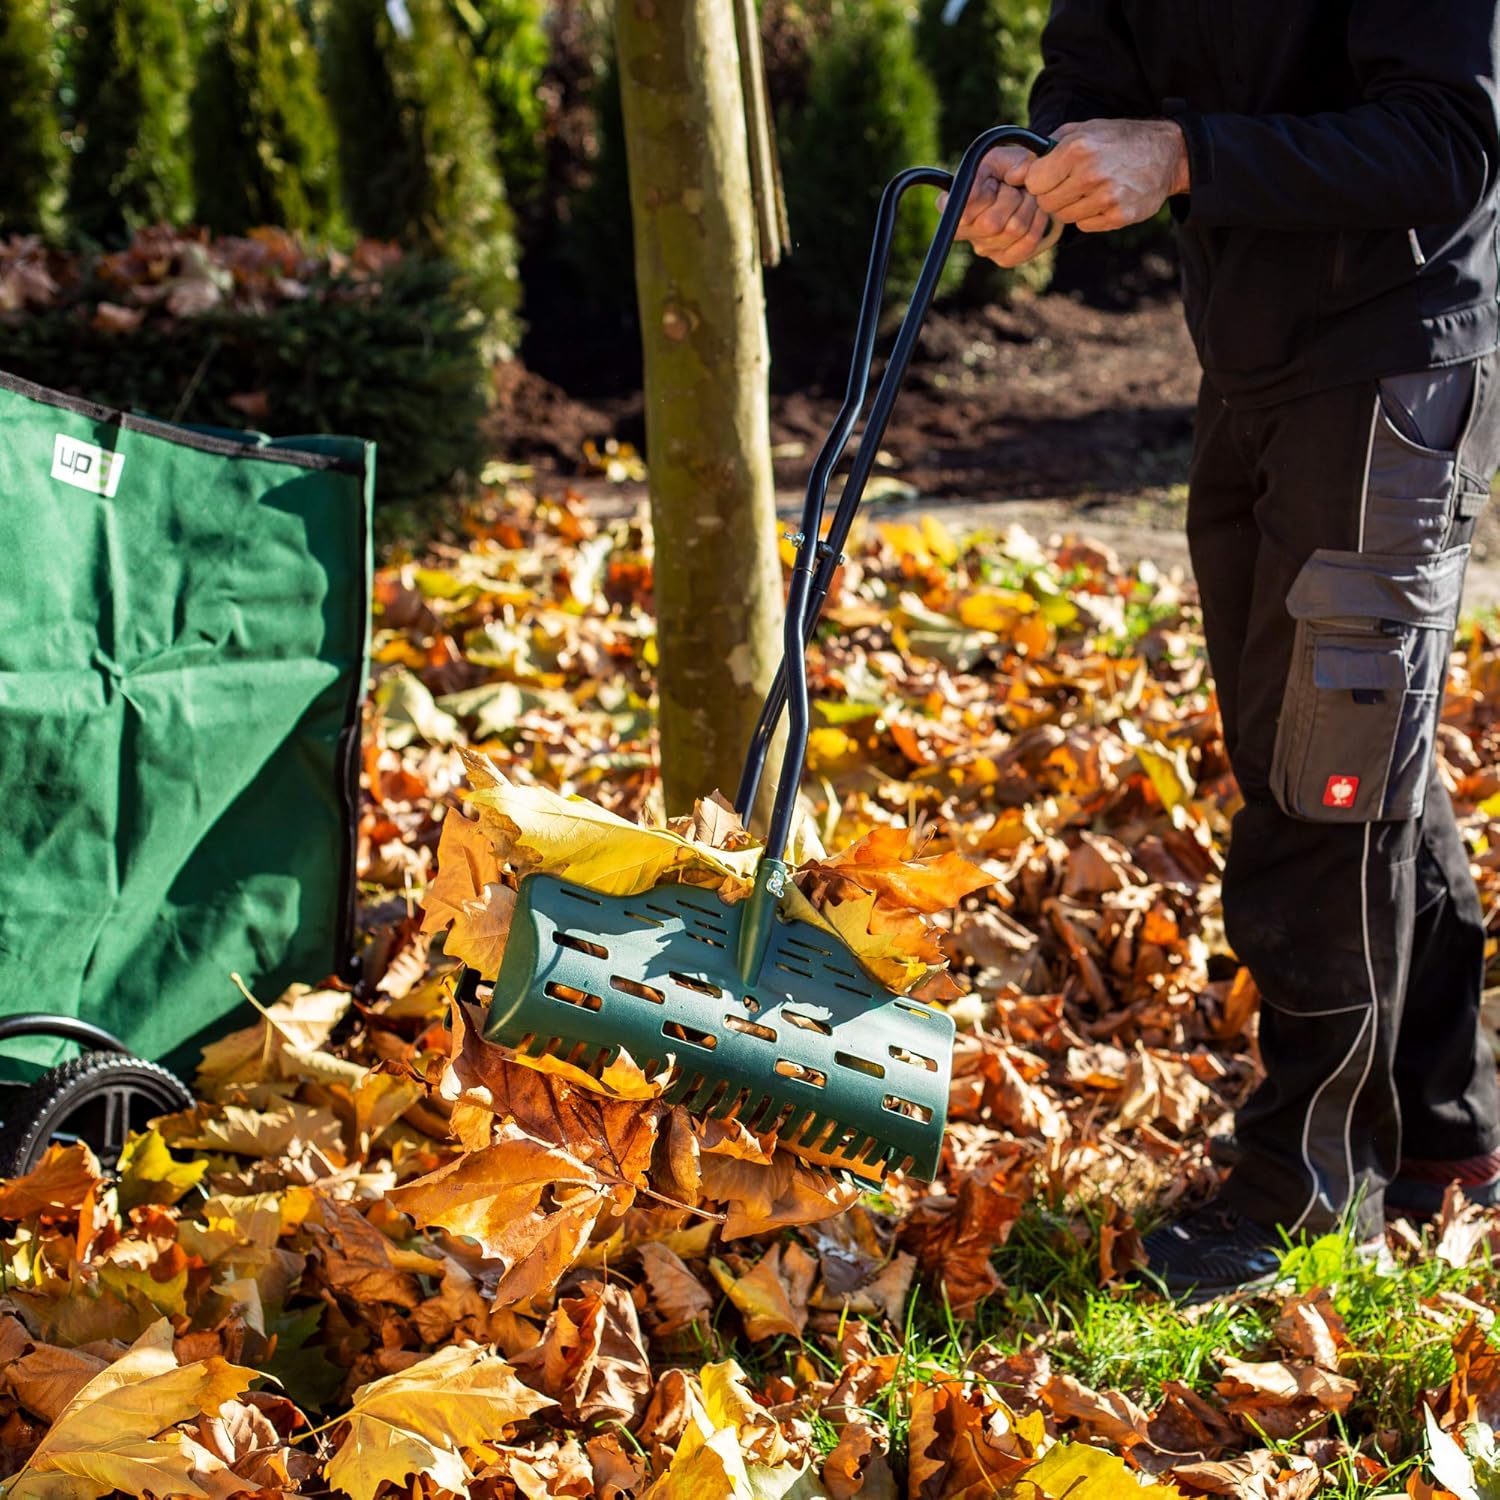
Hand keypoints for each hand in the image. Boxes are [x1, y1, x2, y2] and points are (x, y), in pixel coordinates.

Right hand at [945, 146, 1058, 268]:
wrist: (1035, 185)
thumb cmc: (1011, 169)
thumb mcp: (1002, 158)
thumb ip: (999, 166)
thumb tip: (999, 184)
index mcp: (950, 203)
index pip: (959, 212)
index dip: (981, 196)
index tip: (992, 183)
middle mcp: (961, 231)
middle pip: (990, 224)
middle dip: (1011, 198)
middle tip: (1014, 188)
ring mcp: (983, 248)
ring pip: (1013, 229)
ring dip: (1027, 206)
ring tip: (1025, 197)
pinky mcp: (1004, 259)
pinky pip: (1028, 241)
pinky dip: (1038, 220)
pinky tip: (1034, 211)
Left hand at [1003, 119, 1188, 232]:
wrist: (1166, 153)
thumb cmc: (1117, 140)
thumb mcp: (1083, 129)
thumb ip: (1048, 147)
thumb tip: (1016, 170)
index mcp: (1078, 149)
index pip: (1033, 182)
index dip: (1038, 180)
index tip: (1048, 176)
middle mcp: (1091, 174)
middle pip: (1046, 202)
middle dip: (1052, 195)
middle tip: (1069, 183)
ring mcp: (1106, 198)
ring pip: (1064, 217)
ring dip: (1070, 206)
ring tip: (1087, 189)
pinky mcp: (1118, 216)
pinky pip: (1084, 226)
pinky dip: (1088, 216)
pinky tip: (1102, 199)